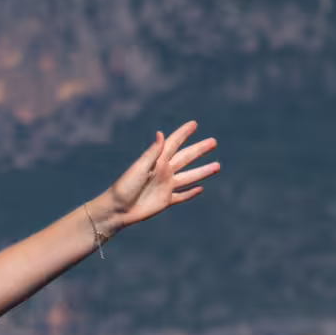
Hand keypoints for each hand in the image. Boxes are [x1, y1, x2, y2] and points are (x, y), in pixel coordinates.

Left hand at [96, 121, 220, 232]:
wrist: (117, 210)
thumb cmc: (124, 187)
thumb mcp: (139, 168)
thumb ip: (152, 153)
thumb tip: (162, 133)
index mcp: (157, 161)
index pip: (173, 143)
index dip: (183, 133)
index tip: (194, 124)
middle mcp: (163, 172)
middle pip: (186, 158)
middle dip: (199, 150)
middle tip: (213, 142)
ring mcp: (165, 186)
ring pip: (189, 177)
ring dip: (203, 171)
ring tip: (218, 166)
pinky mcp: (165, 201)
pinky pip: (182, 196)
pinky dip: (191, 193)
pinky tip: (201, 188)